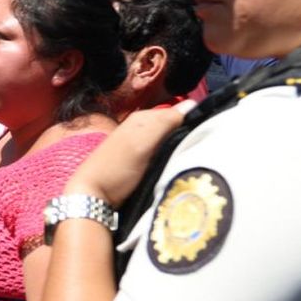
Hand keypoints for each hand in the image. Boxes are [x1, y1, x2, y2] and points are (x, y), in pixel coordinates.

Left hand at [63, 99, 193, 204]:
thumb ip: (164, 122)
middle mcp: (142, 128)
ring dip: (181, 149)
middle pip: (175, 128)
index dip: (193, 122)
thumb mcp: (141, 143)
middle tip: (203, 150)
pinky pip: (164, 155)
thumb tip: (191, 104)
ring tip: (193, 159)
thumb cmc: (115, 169)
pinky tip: (177, 166)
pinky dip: (171, 158)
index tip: (208, 135)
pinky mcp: (142, 162)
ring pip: (171, 142)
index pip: (178, 112)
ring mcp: (141, 146)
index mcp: (142, 119)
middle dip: (188, 136)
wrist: (92, 197)